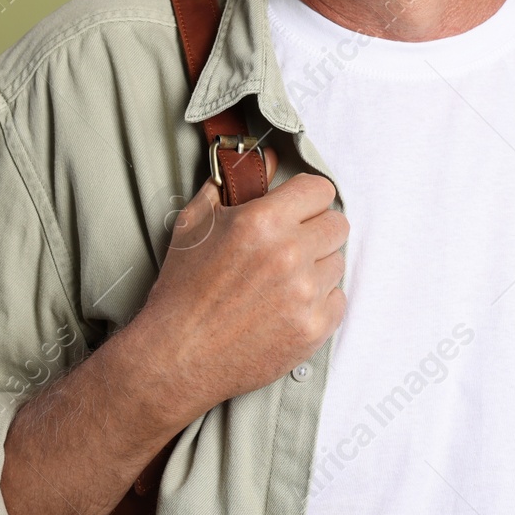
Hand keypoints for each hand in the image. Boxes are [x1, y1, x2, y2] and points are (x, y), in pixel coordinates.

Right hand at [128, 144, 347, 424]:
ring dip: (316, 268)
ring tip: (281, 282)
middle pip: (337, 225)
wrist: (176, 356)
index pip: (321, 190)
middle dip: (315, 231)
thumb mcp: (195, 223)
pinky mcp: (313, 330)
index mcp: (262, 221)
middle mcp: (289, 254)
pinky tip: (288, 307)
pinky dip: (319, 303)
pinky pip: (338, 300)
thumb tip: (267, 158)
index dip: (307, 199)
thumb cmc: (182, 289)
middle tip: (290, 247)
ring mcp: (304, 295)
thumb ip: (231, 184)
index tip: (298, 210)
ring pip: (337, 263)